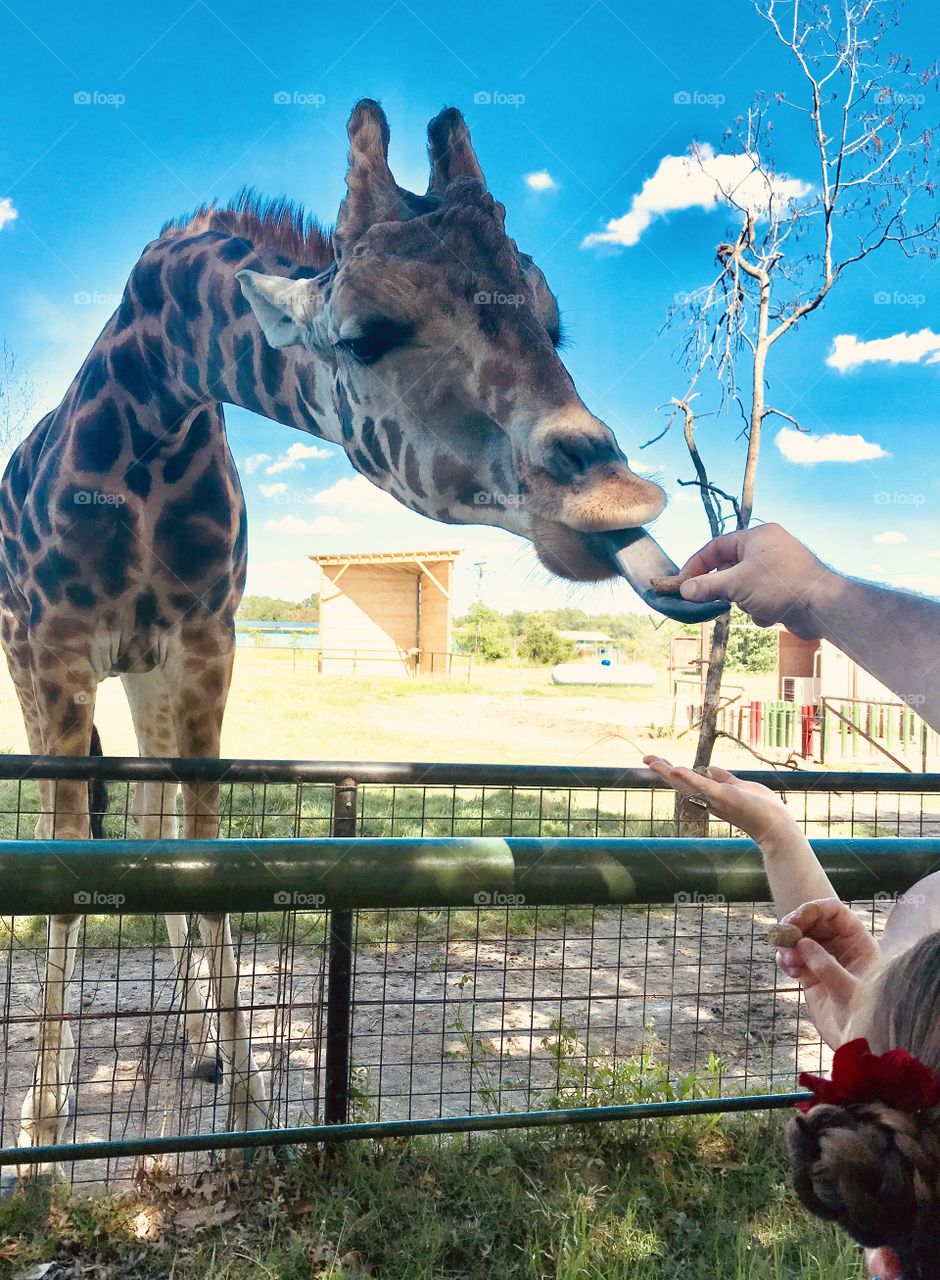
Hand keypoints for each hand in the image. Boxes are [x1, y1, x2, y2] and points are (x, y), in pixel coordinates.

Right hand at [643, 755, 797, 845]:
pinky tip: (675, 768)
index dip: (671, 771)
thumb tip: (711, 768)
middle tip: (645, 758)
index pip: (687, 781)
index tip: (656, 761)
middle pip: (680, 783)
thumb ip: (725, 778)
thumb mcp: (740, 787)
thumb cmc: (761, 807)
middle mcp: (709, 799)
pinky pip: (703, 786)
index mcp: (711, 796)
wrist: (775, 824)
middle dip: (662, 770)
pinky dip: (689, 777)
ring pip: (686, 784)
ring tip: (652, 761)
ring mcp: (715, 799)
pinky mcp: (724, 797)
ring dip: (668, 772)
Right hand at [676, 523, 839, 639]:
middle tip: (710, 600)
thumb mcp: (736, 584)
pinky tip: (771, 614)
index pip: (716, 546)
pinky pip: (760, 597)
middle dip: (724, 587)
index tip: (682, 582)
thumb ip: (707, 586)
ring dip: (745, 601)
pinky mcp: (786, 588)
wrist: (823, 606)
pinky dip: (760, 608)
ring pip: (744, 586)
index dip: (697, 565)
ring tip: (756, 606)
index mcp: (757, 536)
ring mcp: (778, 568)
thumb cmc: (780, 585)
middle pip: (730, 567)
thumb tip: (685, 590)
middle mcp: (768, 548)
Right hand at [776, 898, 880, 1048]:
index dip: (815, 909)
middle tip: (783, 934)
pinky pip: (793, 958)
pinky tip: (788, 969)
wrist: (861, 1045)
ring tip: (788, 960)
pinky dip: (786, 959)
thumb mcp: (849, 991)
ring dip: (788, 944)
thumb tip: (803, 944)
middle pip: (814, 922)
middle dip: (796, 925)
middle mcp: (841, 947)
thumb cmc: (866, 1017)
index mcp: (858, 943)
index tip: (796, 918)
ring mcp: (824, 961)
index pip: (836, 913)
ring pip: (800, 939)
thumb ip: (827, 966)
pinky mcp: (810, 976)